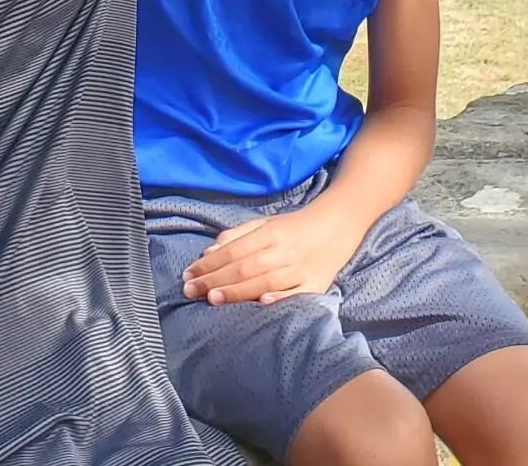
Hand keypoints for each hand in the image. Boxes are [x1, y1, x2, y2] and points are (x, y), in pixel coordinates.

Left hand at [182, 202, 360, 305]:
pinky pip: (296, 294)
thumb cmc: (296, 227)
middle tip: (190, 291)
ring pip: (263, 281)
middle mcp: (282, 251)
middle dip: (214, 280)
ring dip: (236, 291)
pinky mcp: (316, 285)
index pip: (233, 251)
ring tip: (212, 299)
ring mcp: (300, 269)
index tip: (188, 274)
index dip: (209, 263)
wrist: (339, 224)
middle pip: (244, 267)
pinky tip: (262, 304)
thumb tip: (210, 251)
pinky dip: (280, 299)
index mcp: (269, 233)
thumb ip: (238, 234)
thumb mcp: (266, 222)